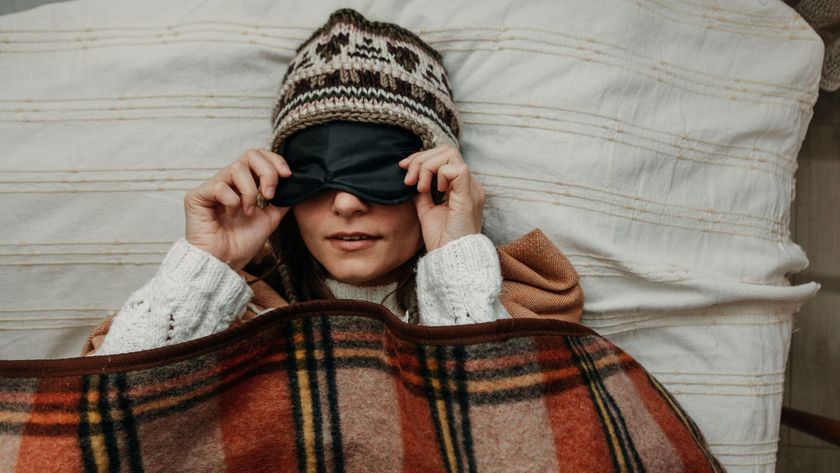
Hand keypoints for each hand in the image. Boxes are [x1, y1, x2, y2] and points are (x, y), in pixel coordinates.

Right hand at [184, 148, 291, 271]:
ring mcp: (211, 187)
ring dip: (250, 192)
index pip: (259, 157)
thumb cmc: (242, 244)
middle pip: (250, 154)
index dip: (275, 161)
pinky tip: (230, 216)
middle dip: (267, 173)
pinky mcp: (196, 196)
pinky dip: (233, 202)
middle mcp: (227, 181)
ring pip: (237, 168)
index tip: (288, 176)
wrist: (224, 264)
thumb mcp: (270, 219)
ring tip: (248, 212)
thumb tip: (294, 185)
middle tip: (269, 195)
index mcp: (243, 184)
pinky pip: (220, 186)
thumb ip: (280, 200)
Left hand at [399, 144, 485, 251]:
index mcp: (461, 187)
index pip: (443, 156)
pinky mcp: (469, 195)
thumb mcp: (426, 210)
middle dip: (421, 158)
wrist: (451, 258)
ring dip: (427, 166)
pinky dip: (439, 174)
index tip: (402, 170)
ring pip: (450, 154)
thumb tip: (411, 178)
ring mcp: (471, 188)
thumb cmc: (441, 240)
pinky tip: (432, 190)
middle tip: (408, 179)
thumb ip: (422, 192)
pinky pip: (456, 169)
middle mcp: (469, 184)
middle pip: (446, 150)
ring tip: (418, 187)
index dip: (421, 158)